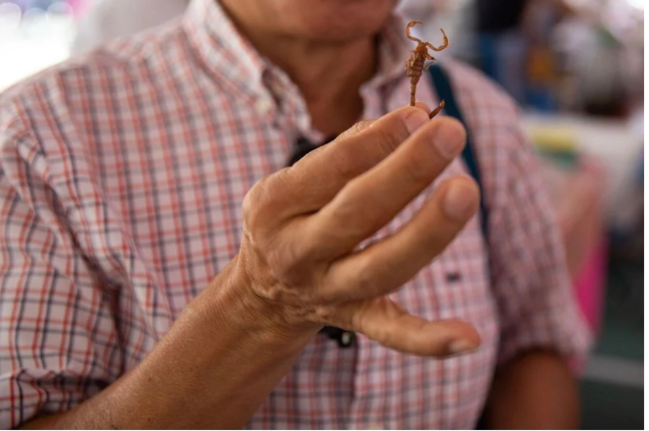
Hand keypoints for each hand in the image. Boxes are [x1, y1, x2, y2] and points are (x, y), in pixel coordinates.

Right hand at [237, 105, 480, 356]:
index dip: (375, 141)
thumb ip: (348, 149)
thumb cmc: (291, 217)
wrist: (263, 290)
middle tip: (449, 132)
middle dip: (404, 172)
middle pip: (356, 213)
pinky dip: (429, 339)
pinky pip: (390, 332)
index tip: (417, 114)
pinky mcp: (353, 318)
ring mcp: (324, 290)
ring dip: (425, 233)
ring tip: (465, 190)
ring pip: (379, 268)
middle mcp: (296, 251)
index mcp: (275, 205)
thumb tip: (412, 117)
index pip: (330, 168)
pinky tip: (470, 337)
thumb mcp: (295, 180)